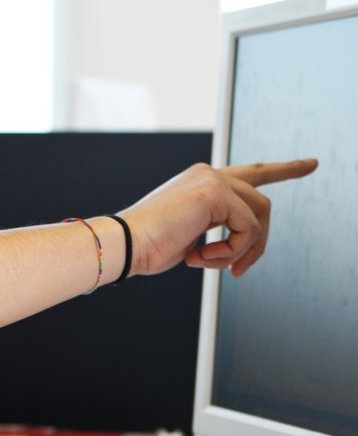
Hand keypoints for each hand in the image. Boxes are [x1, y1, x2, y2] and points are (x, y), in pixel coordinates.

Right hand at [119, 159, 316, 277]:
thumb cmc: (148, 247)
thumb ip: (216, 229)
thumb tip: (245, 245)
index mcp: (201, 181)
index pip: (251, 173)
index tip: (311, 164)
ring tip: (212, 265)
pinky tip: (199, 258)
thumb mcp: (191, 237)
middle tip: (240, 271)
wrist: (125, 245)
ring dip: (241, 250)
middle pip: (262, 204)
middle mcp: (209, 173)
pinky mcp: (215, 192)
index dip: (284, 169)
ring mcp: (212, 179)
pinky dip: (230, 252)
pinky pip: (247, 229)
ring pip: (259, 216)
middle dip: (259, 242)